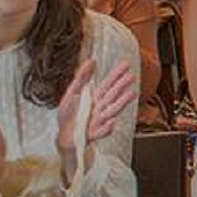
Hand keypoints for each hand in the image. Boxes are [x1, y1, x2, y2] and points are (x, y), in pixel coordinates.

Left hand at [55, 61, 136, 184]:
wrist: (63, 136)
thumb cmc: (69, 115)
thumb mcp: (72, 93)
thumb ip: (81, 77)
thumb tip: (91, 61)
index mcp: (95, 97)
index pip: (108, 84)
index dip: (116, 74)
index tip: (126, 64)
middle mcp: (100, 107)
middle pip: (112, 95)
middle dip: (122, 86)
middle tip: (132, 76)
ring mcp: (99, 120)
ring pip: (112, 111)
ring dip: (121, 103)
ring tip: (131, 94)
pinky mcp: (94, 133)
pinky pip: (103, 131)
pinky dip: (108, 128)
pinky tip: (112, 121)